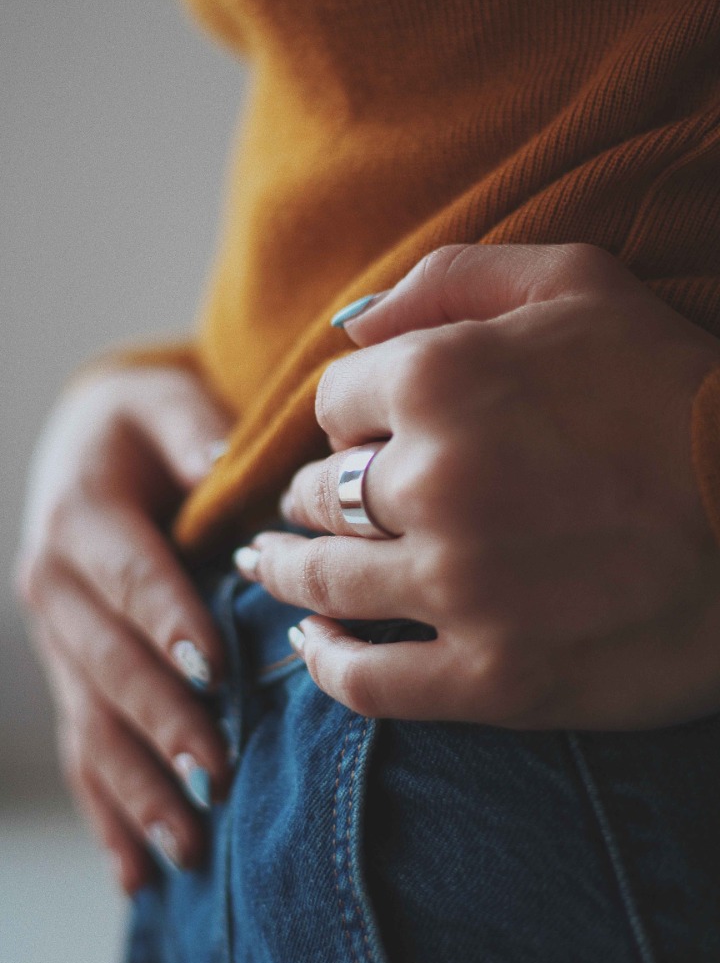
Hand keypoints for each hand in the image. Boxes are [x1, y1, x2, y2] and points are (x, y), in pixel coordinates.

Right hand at [15, 366, 232, 892]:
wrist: (88, 448)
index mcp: (80, 516)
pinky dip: (106, 810)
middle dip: (161, 719)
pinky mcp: (70, 673)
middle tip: (215, 772)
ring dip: (136, 785)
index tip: (214, 671)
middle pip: (109, 662)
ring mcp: (56, 639)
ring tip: (187, 845)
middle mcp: (55, 586)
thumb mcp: (161, 404)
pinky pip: (80, 749)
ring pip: (92, 722)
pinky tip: (135, 872)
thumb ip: (193, 432)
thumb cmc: (140, 425)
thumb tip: (224, 465)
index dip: (168, 622)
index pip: (130, 575)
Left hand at [237, 244, 719, 729]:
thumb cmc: (681, 390)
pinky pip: (365, 683)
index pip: (333, 403)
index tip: (368, 437)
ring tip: (272, 567)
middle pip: (318, 491)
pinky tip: (316, 647)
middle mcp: (437, 482)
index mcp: (445, 378)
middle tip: (315, 506)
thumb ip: (451, 280)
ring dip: (287, 571)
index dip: (348, 419)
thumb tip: (348, 321)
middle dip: (315, 493)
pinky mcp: (495, 677)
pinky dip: (327, 665)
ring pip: (321, 581)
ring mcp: (461, 588)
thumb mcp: (580, 284)